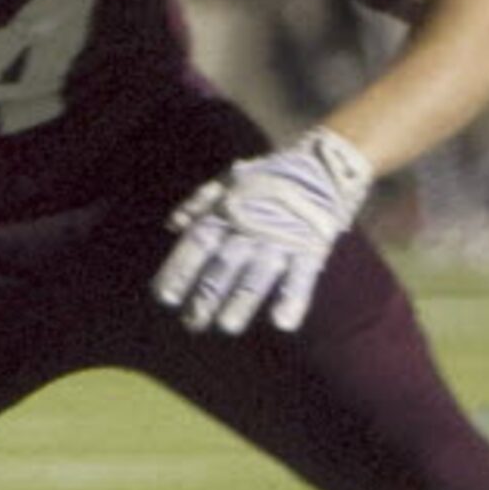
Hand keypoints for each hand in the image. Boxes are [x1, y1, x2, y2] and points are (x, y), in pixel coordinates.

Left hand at [150, 127, 372, 333]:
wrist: (324, 163)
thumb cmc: (269, 176)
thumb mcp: (230, 180)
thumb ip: (200, 202)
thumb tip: (173, 226)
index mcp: (227, 211)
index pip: (196, 244)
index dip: (179, 270)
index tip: (164, 297)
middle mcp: (250, 227)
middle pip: (223, 265)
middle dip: (205, 296)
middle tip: (191, 324)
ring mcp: (282, 238)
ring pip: (258, 275)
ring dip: (241, 302)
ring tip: (226, 326)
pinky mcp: (312, 247)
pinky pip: (302, 277)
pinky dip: (294, 299)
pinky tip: (283, 323)